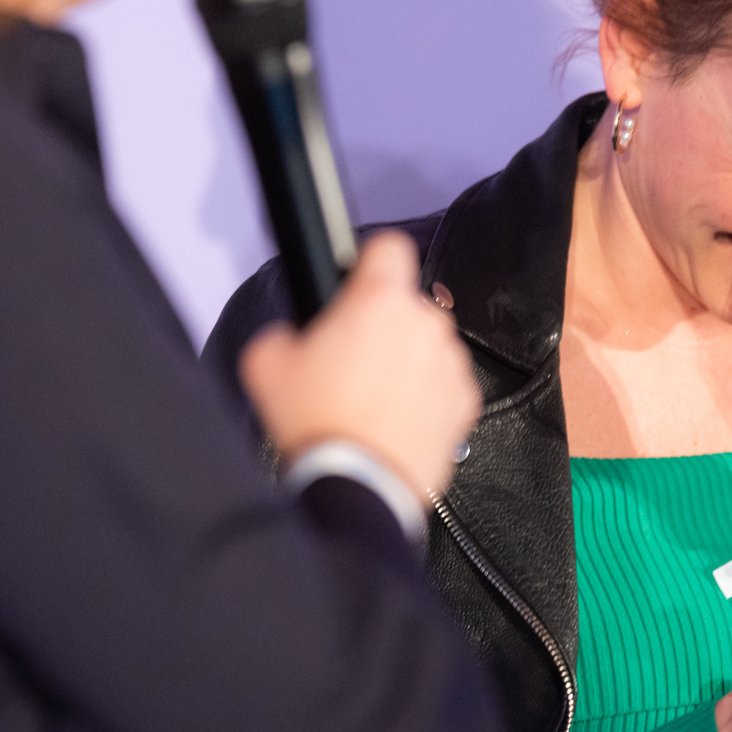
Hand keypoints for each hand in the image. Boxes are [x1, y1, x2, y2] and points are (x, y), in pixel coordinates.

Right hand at [239, 232, 480, 499]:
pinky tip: (394, 419)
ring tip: (371, 399)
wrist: (358, 485)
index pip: (388, 246)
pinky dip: (425, 395)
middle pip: (405, 303)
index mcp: (379, 301)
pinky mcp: (465, 400)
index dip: (370, 260)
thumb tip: (293, 337)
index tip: (360, 278)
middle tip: (350, 360)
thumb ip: (283, 332)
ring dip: (405, 360)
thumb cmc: (318, 424)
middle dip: (382, 324)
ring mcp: (449, 362)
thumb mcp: (265, 363)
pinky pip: (443, 383)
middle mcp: (423, 323)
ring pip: (426, 344)